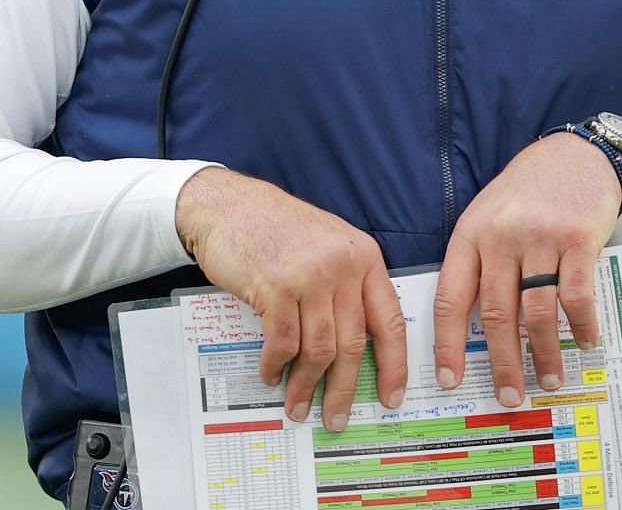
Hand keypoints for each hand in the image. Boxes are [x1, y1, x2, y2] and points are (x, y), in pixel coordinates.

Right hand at [175, 167, 406, 431]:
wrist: (228, 204)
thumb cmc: (276, 227)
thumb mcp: (328, 244)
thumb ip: (347, 285)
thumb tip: (354, 346)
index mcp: (364, 257)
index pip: (390, 320)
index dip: (394, 365)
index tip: (392, 396)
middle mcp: (343, 266)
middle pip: (354, 343)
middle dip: (345, 388)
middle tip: (336, 417)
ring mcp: (310, 276)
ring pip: (319, 348)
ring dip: (306, 384)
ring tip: (297, 405)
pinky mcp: (276, 287)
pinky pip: (283, 342)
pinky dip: (277, 365)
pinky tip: (271, 374)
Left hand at [432, 132, 620, 406]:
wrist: (573, 154)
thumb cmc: (527, 191)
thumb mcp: (487, 216)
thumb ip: (478, 264)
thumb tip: (473, 328)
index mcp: (470, 235)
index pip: (450, 299)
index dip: (448, 345)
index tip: (448, 379)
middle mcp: (502, 238)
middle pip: (498, 315)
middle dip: (502, 364)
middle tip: (508, 397)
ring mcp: (541, 238)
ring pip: (538, 312)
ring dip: (544, 353)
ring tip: (548, 380)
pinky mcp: (578, 240)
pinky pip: (577, 295)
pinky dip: (581, 326)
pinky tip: (584, 343)